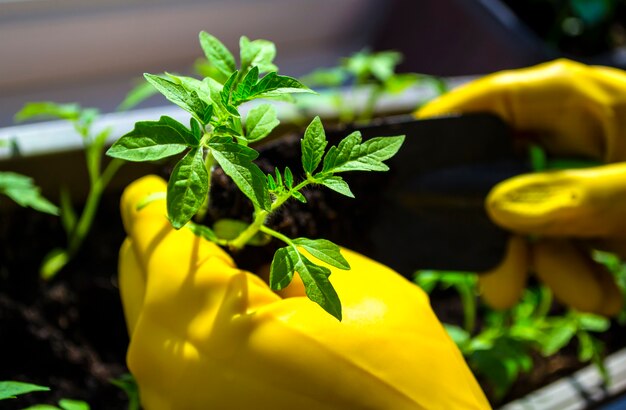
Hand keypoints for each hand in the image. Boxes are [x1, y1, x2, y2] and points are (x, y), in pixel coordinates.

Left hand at [118, 175, 490, 409]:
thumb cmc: (397, 366)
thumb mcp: (343, 280)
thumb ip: (276, 248)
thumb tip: (237, 234)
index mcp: (200, 317)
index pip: (150, 226)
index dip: (172, 193)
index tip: (193, 180)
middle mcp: (164, 366)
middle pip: (136, 266)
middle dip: (175, 238)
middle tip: (226, 228)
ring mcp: (168, 403)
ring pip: (148, 310)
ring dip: (184, 282)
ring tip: (241, 277)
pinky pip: (167, 350)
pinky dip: (192, 323)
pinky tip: (243, 321)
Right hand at [416, 59, 625, 314]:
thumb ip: (579, 196)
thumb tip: (499, 209)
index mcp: (573, 100)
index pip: (486, 102)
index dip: (440, 131)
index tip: (404, 170)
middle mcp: (562, 133)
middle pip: (491, 174)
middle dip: (500, 237)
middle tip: (504, 286)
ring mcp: (571, 175)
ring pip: (516, 220)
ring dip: (547, 268)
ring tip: (593, 296)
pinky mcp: (582, 212)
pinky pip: (548, 243)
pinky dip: (571, 276)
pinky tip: (604, 293)